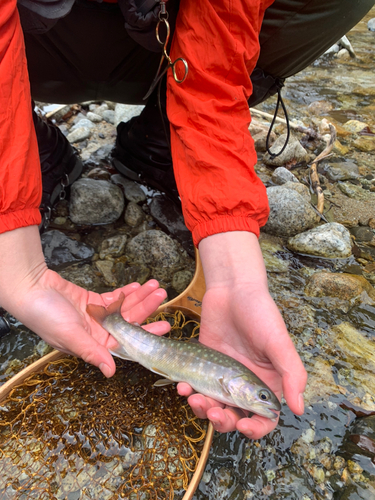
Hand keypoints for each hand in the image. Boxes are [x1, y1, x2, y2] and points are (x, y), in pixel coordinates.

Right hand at [0, 226, 168, 377]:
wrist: (31, 289)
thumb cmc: (45, 315)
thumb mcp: (70, 336)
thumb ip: (92, 352)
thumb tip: (110, 373)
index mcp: (93, 345)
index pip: (126, 342)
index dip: (146, 334)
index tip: (164, 326)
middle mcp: (97, 333)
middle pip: (129, 322)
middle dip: (146, 309)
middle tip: (163, 296)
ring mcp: (96, 316)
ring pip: (124, 308)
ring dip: (140, 297)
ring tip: (156, 286)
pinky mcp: (92, 302)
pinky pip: (114, 298)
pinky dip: (126, 292)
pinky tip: (139, 286)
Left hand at [177, 231, 306, 438]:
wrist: (232, 289)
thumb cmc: (260, 312)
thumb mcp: (278, 342)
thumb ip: (291, 374)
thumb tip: (299, 408)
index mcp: (267, 383)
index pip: (264, 418)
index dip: (255, 428)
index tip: (243, 425)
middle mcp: (245, 384)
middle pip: (234, 417)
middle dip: (223, 420)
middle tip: (213, 411)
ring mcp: (222, 376)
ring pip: (212, 406)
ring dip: (202, 409)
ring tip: (194, 398)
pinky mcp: (204, 365)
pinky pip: (195, 386)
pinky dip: (188, 391)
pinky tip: (183, 386)